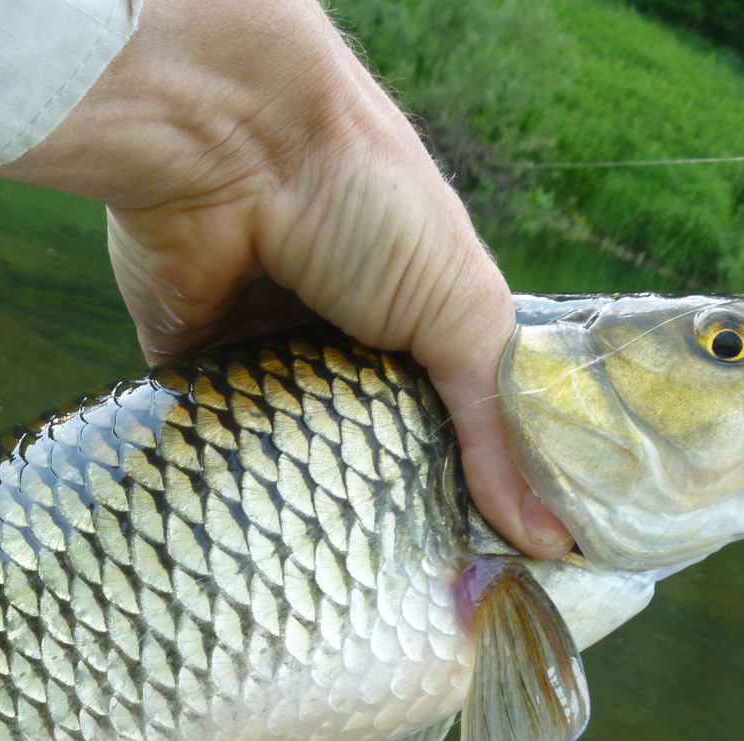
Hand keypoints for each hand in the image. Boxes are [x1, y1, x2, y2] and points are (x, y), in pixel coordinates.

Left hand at [0, 0, 572, 557]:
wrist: (231, 142)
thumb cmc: (365, 200)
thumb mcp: (461, 307)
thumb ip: (497, 423)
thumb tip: (551, 536)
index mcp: (414, 325)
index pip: (446, 429)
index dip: (462, 495)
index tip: (478, 573)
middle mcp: (340, 345)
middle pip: (362, 453)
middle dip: (376, 513)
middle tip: (399, 595)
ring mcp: (264, 357)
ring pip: (284, 458)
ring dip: (295, 503)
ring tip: (318, 580)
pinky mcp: (192, 367)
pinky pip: (208, 442)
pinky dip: (222, 476)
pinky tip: (239, 537)